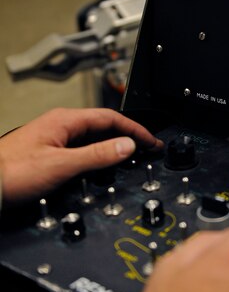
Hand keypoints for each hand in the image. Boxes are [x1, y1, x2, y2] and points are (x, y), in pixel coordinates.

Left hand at [0, 107, 162, 201]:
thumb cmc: (10, 172)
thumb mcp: (62, 165)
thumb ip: (97, 155)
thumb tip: (126, 146)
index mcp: (65, 121)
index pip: (110, 118)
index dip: (134, 129)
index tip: (151, 141)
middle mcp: (60, 125)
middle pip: (103, 126)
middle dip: (128, 136)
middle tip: (147, 148)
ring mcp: (53, 138)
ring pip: (92, 138)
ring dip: (113, 146)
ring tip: (131, 156)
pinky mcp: (48, 153)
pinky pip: (82, 149)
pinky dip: (98, 155)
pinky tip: (102, 166)